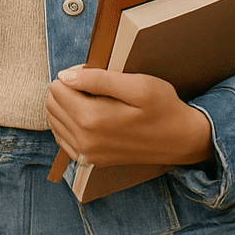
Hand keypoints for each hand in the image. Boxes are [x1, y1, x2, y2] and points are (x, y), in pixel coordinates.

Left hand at [45, 68, 212, 167]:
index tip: (92, 73)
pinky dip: (68, 124)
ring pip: (54, 121)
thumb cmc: (163, 108)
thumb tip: (65, 76)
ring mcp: (87, 154)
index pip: (57, 88)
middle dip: (66, 89)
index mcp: (93, 119)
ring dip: (66, 106)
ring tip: (91, 99)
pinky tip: (86, 115)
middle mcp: (85, 141)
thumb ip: (97, 79)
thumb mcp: (137, 84)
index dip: (73, 75)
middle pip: (52, 105)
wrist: (182, 140)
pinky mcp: (91, 160)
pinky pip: (63, 139)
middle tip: (92, 85)